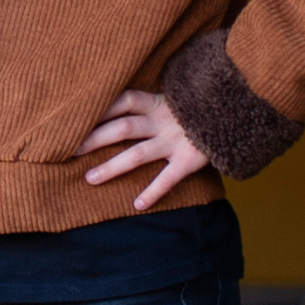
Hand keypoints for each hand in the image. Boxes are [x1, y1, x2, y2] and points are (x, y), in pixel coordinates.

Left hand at [76, 89, 209, 210]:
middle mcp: (163, 121)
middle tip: (68, 151)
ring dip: (112, 167)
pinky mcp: (190, 160)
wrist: (236, 112)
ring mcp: (175, 141)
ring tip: (89, 179)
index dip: (100, 109)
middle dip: (94, 139)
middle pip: (122, 128)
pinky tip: (137, 205)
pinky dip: (153, 191)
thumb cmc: (200, 109)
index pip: (123, 101)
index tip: (75, 118)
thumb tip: (122, 105)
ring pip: (137, 154)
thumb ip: (153, 104)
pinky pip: (168, 178)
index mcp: (158, 103)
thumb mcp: (177, 99)